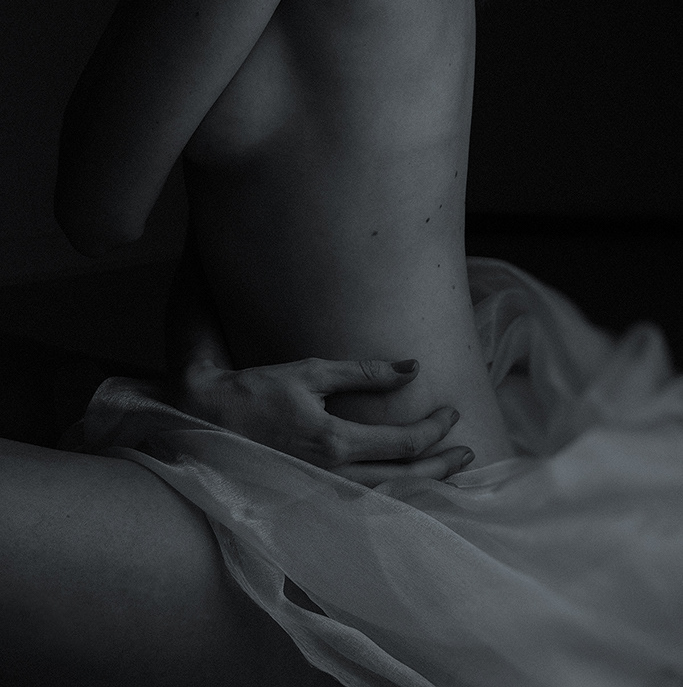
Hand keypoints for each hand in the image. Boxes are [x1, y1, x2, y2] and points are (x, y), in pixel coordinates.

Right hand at [174, 355, 473, 487]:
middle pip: (405, 479)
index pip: (403, 443)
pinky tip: (407, 493)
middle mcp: (332, 477)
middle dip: (442, 465)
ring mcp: (320, 496)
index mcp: (335, 443)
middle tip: (469, 453)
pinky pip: (363, 509)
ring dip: (424, 488)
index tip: (452, 411)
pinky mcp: (310, 502)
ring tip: (450, 476)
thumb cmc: (256, 391)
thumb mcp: (311, 371)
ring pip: (387, 501)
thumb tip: (412, 367)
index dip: (434, 428)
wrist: (203, 424)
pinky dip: (394, 502)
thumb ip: (365, 372)